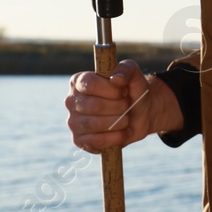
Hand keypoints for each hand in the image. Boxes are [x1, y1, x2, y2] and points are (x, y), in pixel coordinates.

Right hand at [64, 59, 182, 152]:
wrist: (141, 113)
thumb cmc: (132, 90)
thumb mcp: (133, 74)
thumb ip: (126, 69)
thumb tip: (115, 78)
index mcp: (79, 81)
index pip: (90, 84)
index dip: (111, 89)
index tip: (124, 91)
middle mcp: (71, 101)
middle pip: (94, 105)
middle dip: (118, 107)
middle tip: (127, 105)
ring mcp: (73, 122)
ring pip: (94, 124)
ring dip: (117, 122)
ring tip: (126, 118)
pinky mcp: (79, 141)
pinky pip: (95, 141)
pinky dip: (114, 138)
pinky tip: (123, 132)